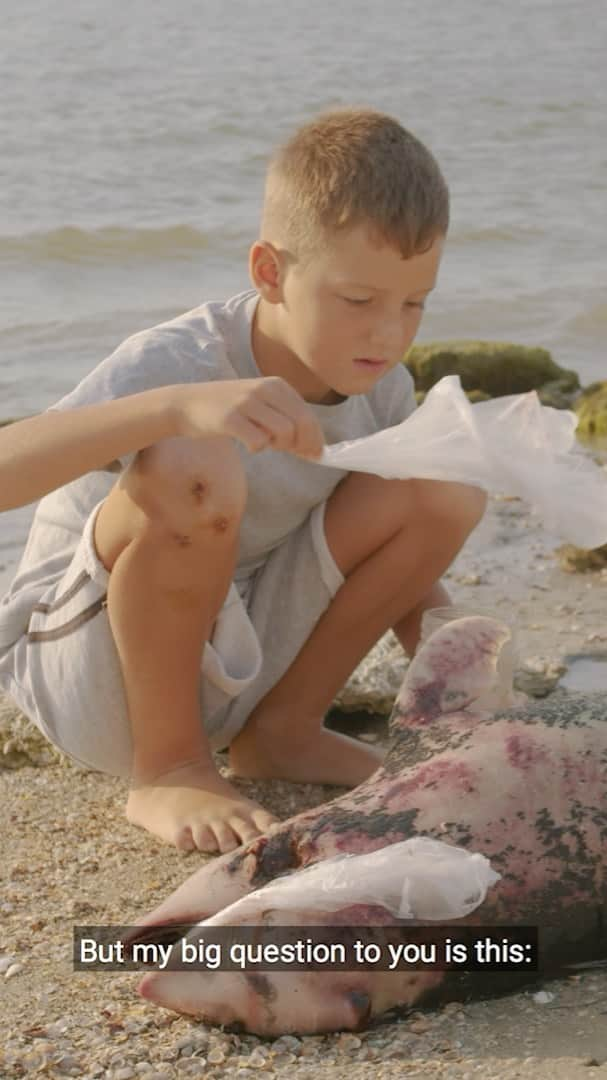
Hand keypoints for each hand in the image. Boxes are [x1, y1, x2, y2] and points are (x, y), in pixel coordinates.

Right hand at [126, 759, 279, 852]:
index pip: (266, 824)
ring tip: (210, 838)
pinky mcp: (178, 828)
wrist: (176, 778)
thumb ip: (259, 824)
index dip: (275, 836)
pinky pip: (187, 844)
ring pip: (214, 845)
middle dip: (250, 847)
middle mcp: (225, 816)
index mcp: (243, 810)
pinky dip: (187, 843)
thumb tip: (282, 842)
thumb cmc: (215, 801)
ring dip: (213, 846)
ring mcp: (201, 821)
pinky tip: (186, 836)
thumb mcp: (239, 806)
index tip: (282, 846)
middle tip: (249, 853)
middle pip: (244, 837)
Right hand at [173, 377, 324, 459]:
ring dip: (279, 446)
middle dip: (302, 445)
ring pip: (283, 432)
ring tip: (265, 444)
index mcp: (275, 384)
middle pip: (301, 424)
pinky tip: (249, 445)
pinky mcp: (230, 418)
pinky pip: (258, 441)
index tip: (315, 454)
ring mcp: (246, 403)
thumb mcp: (260, 404)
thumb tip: (312, 447)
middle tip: (293, 454)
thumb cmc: (227, 408)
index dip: (315, 438)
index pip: (308, 415)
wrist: (186, 403)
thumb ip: (285, 419)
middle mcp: (263, 389)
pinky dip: (257, 448)